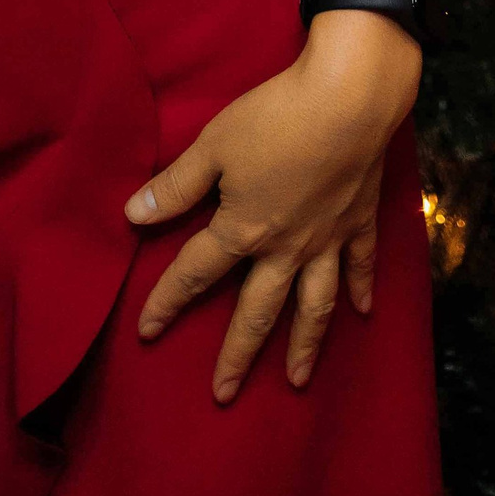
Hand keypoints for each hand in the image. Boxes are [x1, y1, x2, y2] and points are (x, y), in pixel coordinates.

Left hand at [122, 11, 420, 400]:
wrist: (349, 99)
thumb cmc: (274, 117)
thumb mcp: (213, 146)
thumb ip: (175, 186)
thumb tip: (132, 215)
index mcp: (243, 230)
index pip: (195, 273)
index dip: (167, 302)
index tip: (146, 332)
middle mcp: (285, 248)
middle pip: (257, 310)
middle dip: (237, 354)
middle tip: (224, 395)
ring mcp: (327, 239)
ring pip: (314, 305)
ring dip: (304, 345)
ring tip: (295, 381)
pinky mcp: (359, 221)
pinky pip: (361, 265)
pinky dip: (361, 290)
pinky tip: (362, 313)